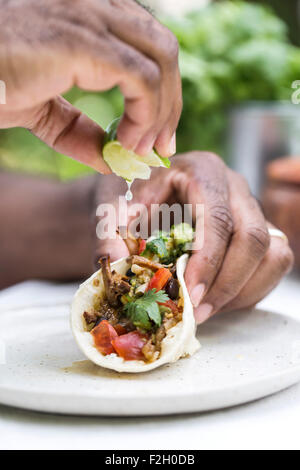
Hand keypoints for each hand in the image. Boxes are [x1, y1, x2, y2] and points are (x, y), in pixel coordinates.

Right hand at [0, 0, 180, 171]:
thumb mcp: (44, 112)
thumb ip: (81, 130)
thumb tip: (115, 160)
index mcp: (90, 13)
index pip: (149, 44)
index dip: (164, 91)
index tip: (158, 135)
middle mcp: (96, 4)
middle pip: (164, 48)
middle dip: (171, 103)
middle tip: (162, 146)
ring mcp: (90, 16)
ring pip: (162, 60)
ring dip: (161, 113)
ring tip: (142, 149)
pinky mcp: (83, 39)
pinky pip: (142, 79)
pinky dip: (145, 116)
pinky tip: (128, 143)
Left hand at [94, 152, 293, 322]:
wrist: (140, 197)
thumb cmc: (129, 197)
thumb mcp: (112, 204)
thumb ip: (109, 229)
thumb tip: (116, 261)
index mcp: (202, 171)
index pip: (218, 217)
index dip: (208, 260)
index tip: (188, 295)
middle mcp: (235, 188)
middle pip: (253, 237)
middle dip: (227, 283)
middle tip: (196, 313)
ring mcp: (251, 209)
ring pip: (272, 254)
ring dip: (240, 291)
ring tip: (204, 312)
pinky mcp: (258, 232)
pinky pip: (272, 266)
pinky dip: (248, 291)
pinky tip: (215, 302)